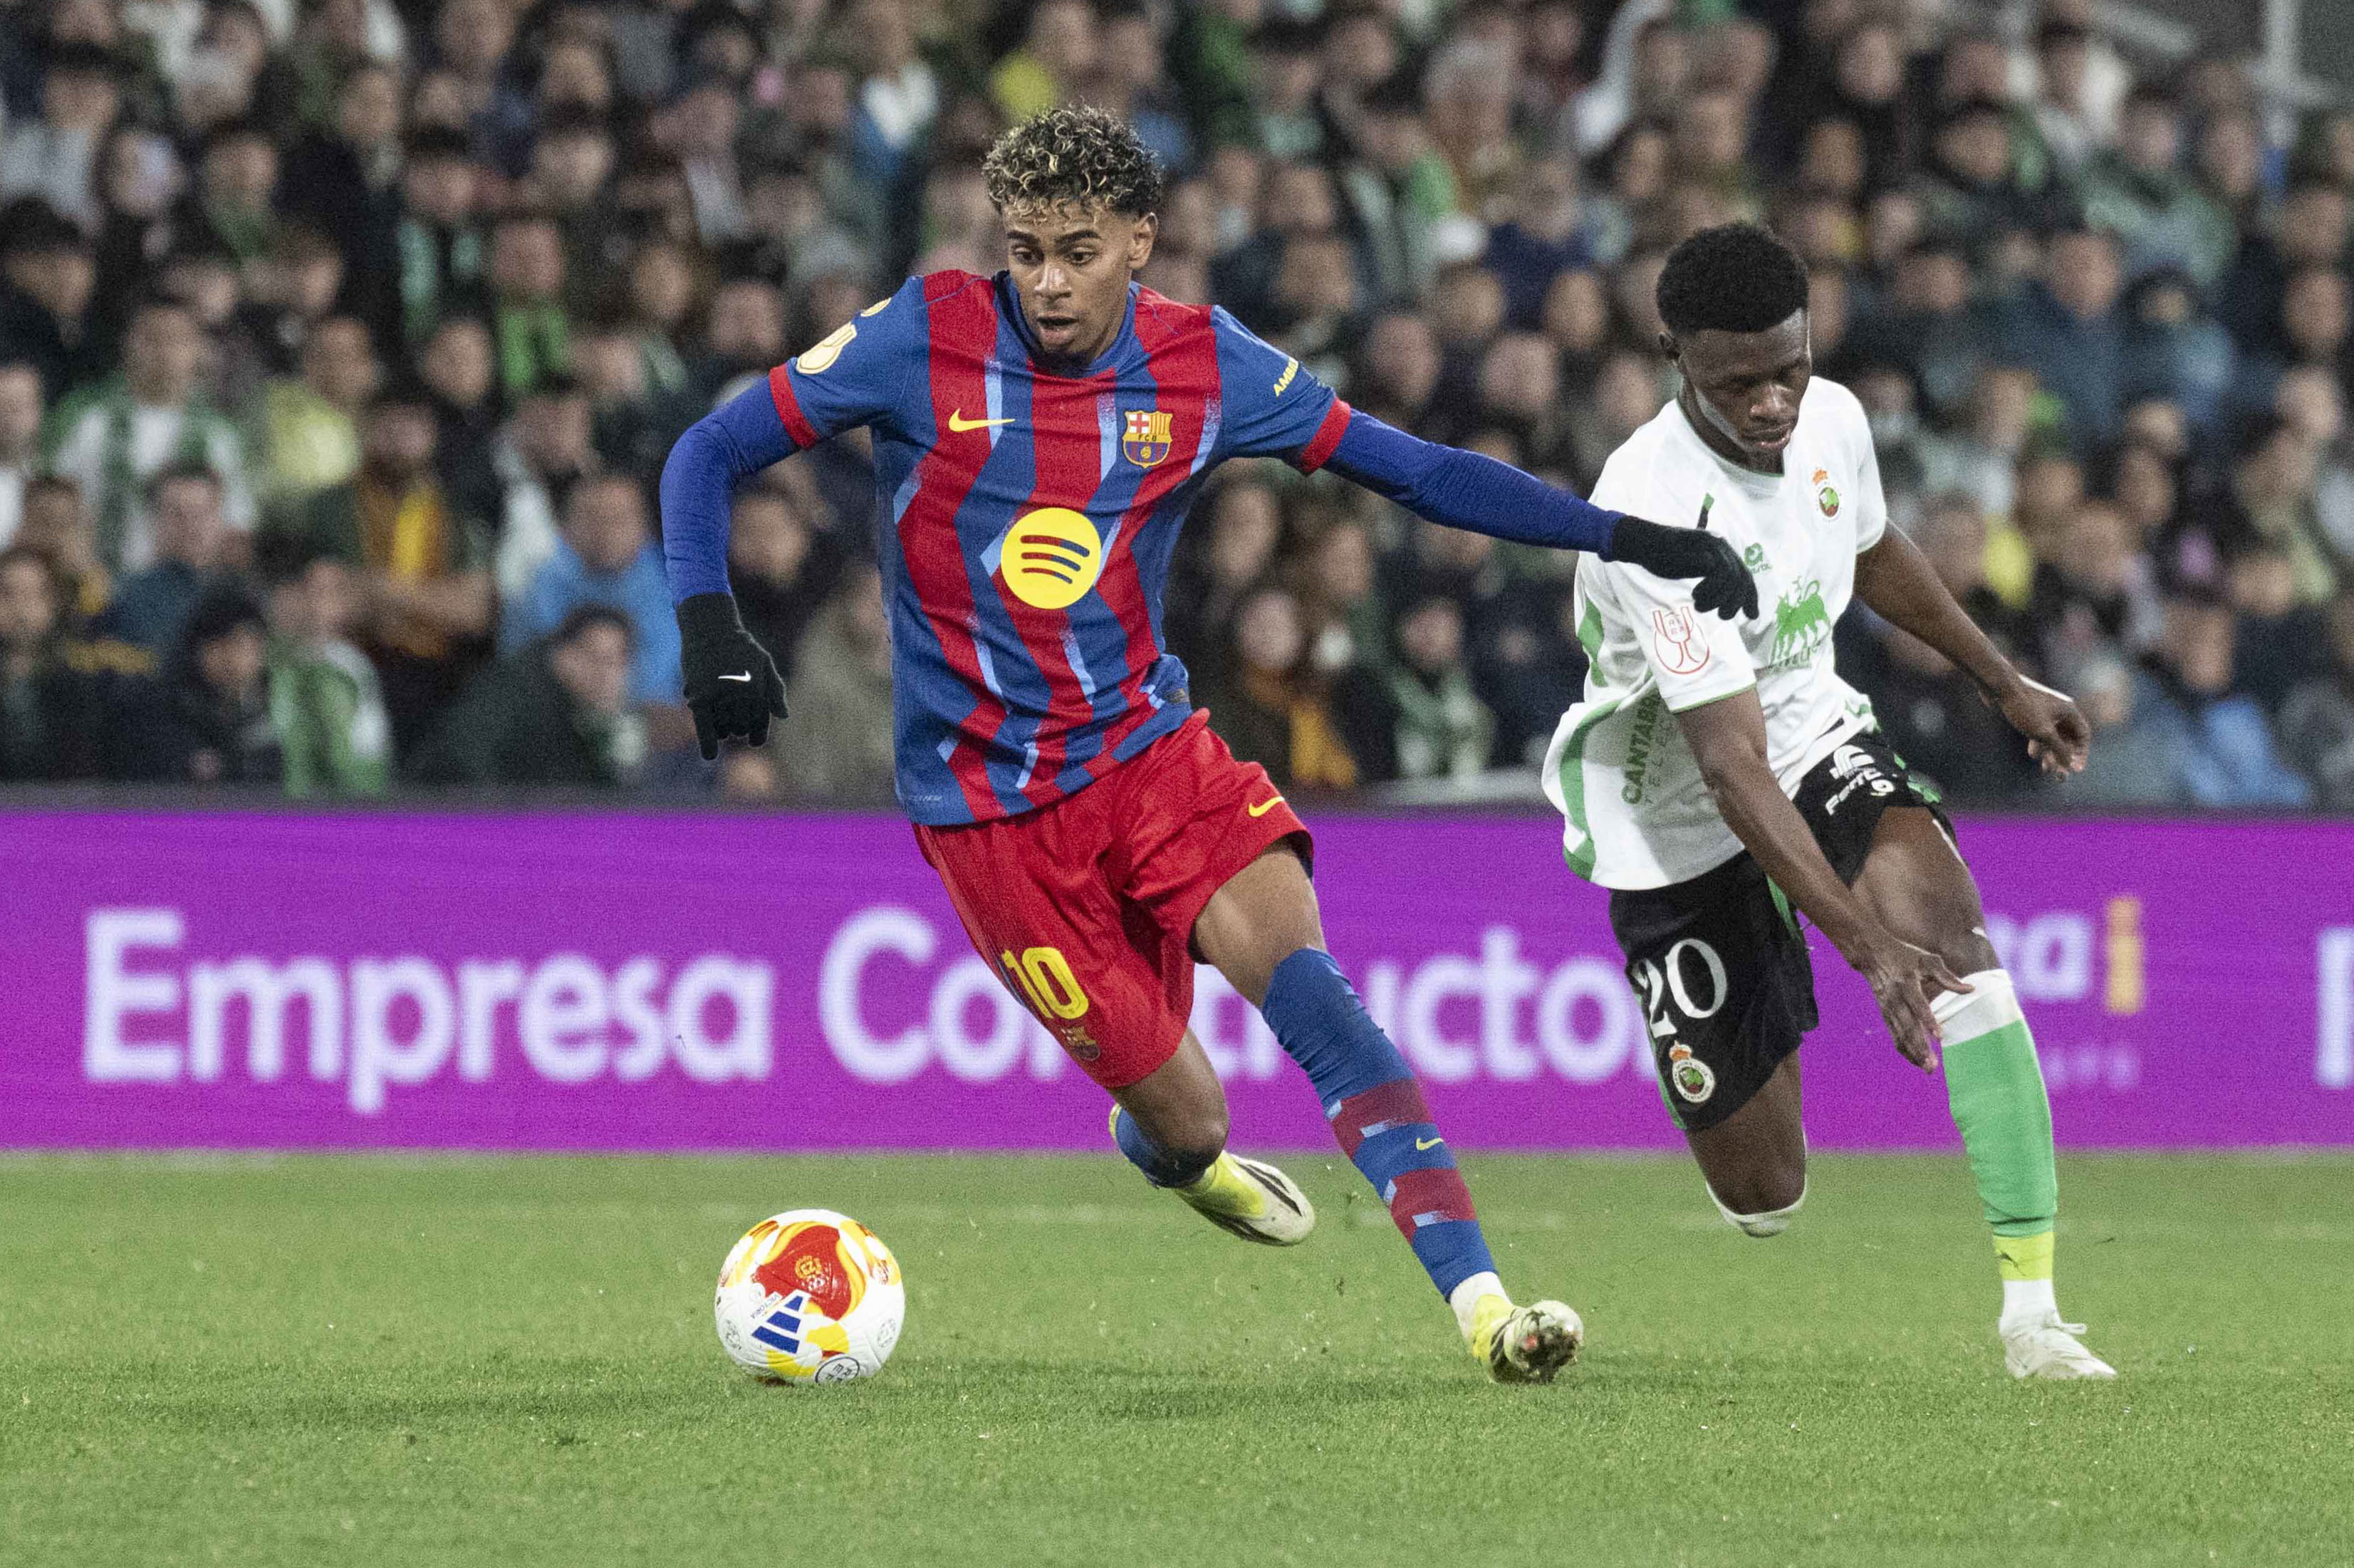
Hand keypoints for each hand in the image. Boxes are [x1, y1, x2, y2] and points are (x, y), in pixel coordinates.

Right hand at [676, 592, 787, 760]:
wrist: (709, 628)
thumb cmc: (739, 646)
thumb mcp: (763, 662)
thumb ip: (774, 689)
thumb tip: (783, 716)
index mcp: (757, 688)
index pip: (760, 721)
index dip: (759, 734)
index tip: (755, 741)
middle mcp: (739, 696)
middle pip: (741, 727)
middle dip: (739, 727)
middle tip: (733, 717)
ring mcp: (718, 698)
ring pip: (723, 728)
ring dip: (723, 730)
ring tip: (721, 719)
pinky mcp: (698, 698)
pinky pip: (704, 727)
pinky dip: (707, 743)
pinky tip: (710, 756)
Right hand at [1607, 512, 1759, 619]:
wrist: (1645, 542)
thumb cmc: (1668, 558)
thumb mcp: (1695, 569)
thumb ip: (1715, 581)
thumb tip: (1731, 605)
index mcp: (1724, 551)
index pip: (1746, 576)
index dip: (1751, 598)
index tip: (1751, 616)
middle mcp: (1721, 545)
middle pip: (1742, 579)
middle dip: (1734, 603)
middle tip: (1721, 616)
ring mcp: (1711, 545)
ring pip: (1730, 577)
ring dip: (1718, 599)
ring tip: (1700, 607)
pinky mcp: (1699, 548)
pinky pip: (1715, 571)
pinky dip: (1708, 589)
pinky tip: (1695, 596)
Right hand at [1843, 928, 1970, 1070]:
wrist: (1872, 955)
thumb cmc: (1904, 956)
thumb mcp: (1927, 960)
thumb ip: (1947, 977)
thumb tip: (1971, 990)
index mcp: (1906, 982)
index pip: (1917, 1004)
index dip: (1927, 1020)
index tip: (1939, 1036)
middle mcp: (1895, 998)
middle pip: (1907, 1026)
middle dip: (1919, 1047)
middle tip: (1932, 1065)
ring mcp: (1888, 1008)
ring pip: (1900, 1034)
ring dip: (1913, 1053)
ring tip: (1928, 1069)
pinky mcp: (1885, 1014)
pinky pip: (1894, 1035)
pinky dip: (1904, 1050)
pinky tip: (1916, 1061)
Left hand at [1987, 674, 2089, 776]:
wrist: (2000, 687)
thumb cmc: (2024, 707)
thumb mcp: (2044, 733)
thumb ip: (2059, 749)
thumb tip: (2070, 765)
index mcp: (2069, 711)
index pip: (2083, 736)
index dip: (2081, 754)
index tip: (2076, 770)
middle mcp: (2060, 711)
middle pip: (2068, 739)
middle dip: (2064, 759)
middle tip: (2061, 778)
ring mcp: (2045, 712)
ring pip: (2053, 738)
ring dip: (2051, 754)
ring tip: (2046, 771)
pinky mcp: (2031, 714)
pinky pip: (2040, 733)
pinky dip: (2039, 744)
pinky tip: (2033, 754)